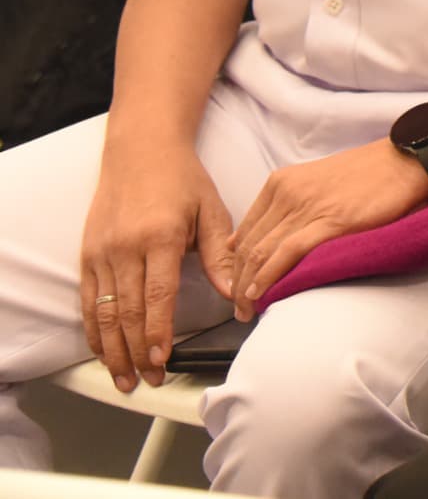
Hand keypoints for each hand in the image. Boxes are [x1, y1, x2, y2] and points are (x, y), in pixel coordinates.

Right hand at [77, 142, 236, 390]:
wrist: (141, 151)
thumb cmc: (183, 180)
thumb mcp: (212, 211)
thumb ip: (222, 255)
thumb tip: (236, 293)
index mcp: (161, 237)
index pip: (156, 296)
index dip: (157, 332)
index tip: (162, 361)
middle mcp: (126, 248)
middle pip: (127, 312)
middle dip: (136, 352)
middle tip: (148, 380)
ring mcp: (102, 253)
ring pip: (103, 312)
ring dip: (112, 350)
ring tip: (124, 378)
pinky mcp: (88, 255)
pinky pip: (88, 300)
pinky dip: (94, 330)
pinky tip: (103, 350)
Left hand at [227, 138, 427, 316]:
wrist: (407, 159)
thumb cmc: (369, 173)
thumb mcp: (315, 181)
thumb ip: (286, 206)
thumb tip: (259, 238)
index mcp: (281, 182)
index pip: (244, 231)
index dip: (234, 265)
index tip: (236, 286)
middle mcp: (287, 192)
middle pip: (247, 246)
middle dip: (236, 281)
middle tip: (238, 307)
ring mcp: (307, 206)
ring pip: (261, 253)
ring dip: (248, 286)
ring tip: (247, 310)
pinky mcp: (330, 221)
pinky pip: (287, 253)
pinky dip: (270, 276)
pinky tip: (261, 293)